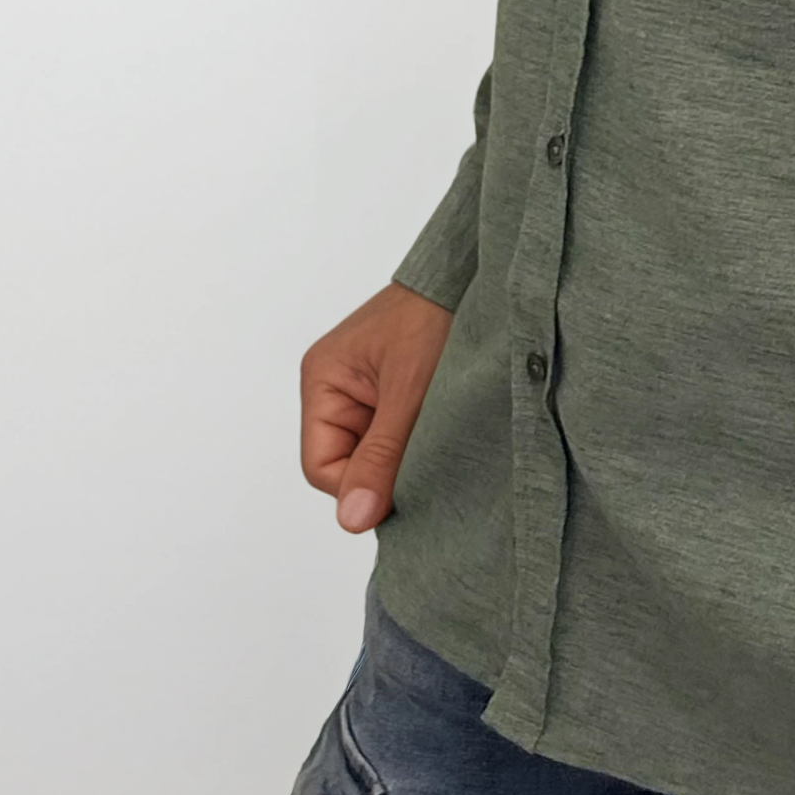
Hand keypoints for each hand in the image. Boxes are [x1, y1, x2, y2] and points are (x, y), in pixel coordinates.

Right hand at [300, 280, 451, 534]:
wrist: (472, 275)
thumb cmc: (434, 316)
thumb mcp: (408, 392)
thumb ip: (381, 455)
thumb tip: (352, 519)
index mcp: (322, 380)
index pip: (321, 466)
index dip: (359, 485)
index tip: (404, 485)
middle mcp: (335, 387)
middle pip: (347, 463)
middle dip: (385, 469)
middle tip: (428, 454)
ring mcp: (364, 390)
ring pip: (375, 453)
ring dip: (405, 454)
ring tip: (437, 433)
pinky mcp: (393, 391)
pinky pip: (394, 436)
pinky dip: (416, 440)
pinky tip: (441, 427)